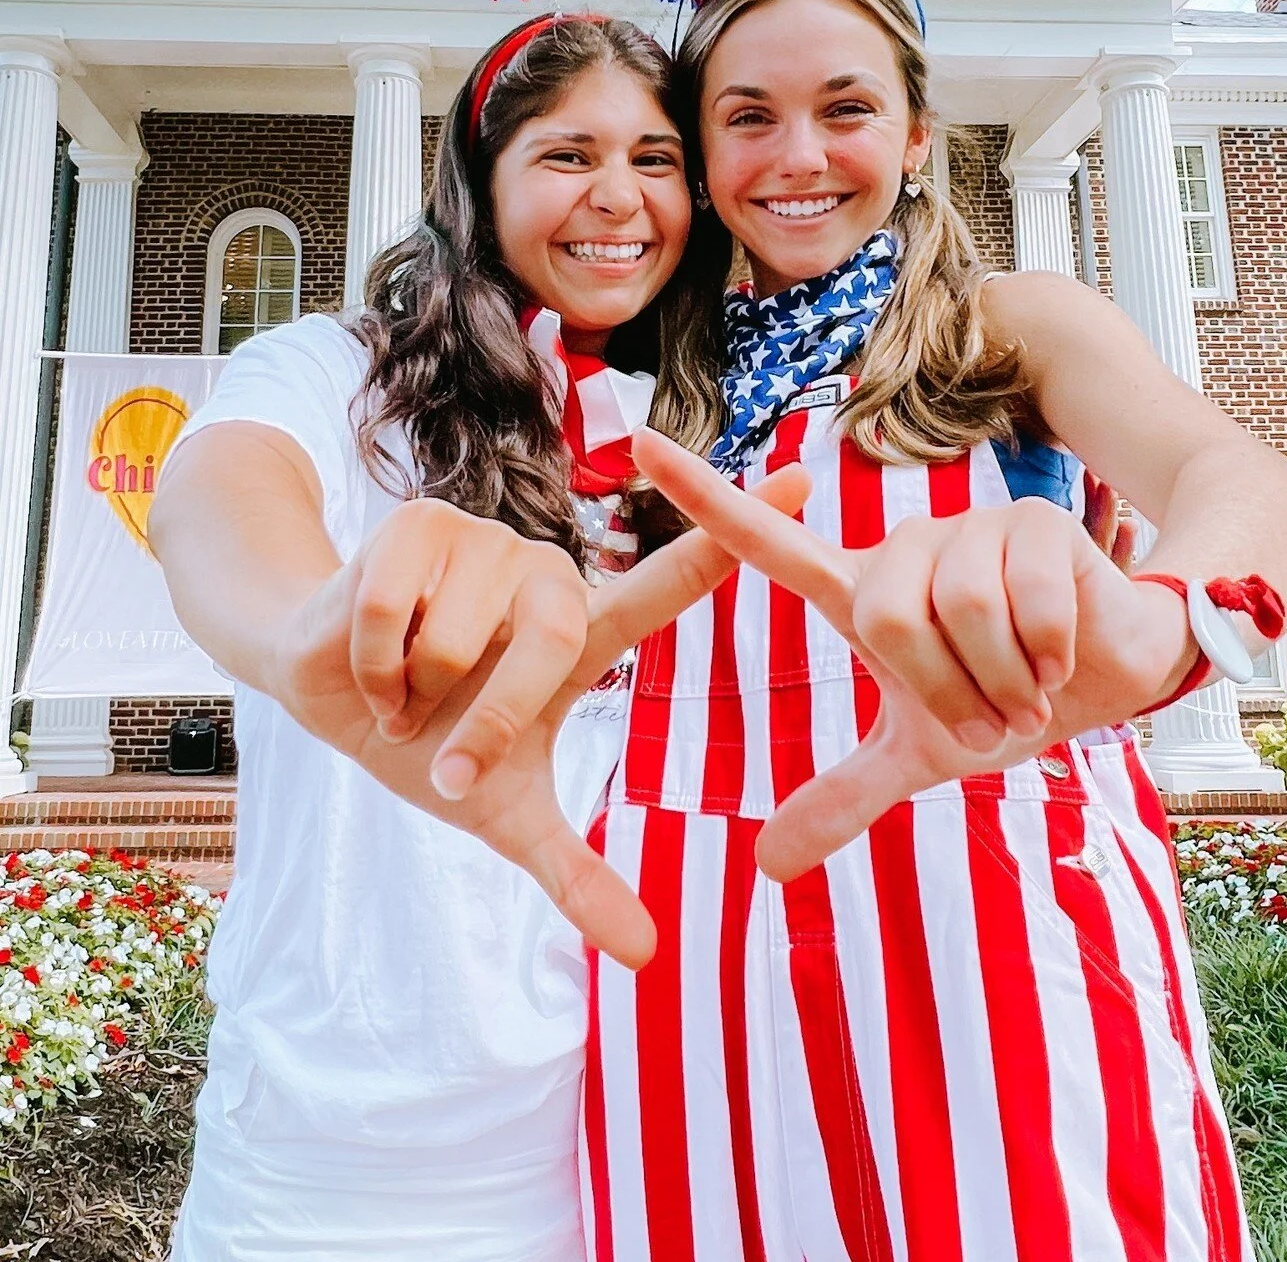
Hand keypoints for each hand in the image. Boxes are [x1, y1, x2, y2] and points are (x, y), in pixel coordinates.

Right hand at [269, 470, 810, 966]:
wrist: (327, 691)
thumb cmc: (428, 743)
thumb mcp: (505, 816)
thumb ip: (578, 875)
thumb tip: (649, 957)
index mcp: (583, 634)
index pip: (669, 585)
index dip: (736, 537)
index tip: (801, 487)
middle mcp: (547, 578)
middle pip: (552, 651)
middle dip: (487, 723)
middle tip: (447, 758)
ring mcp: (486, 543)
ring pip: (460, 638)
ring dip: (415, 693)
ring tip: (407, 689)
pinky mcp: (418, 523)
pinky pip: (394, 608)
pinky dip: (371, 662)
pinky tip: (369, 657)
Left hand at [632, 429, 1193, 882]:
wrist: (1109, 680)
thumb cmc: (1005, 698)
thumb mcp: (920, 754)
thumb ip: (843, 797)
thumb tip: (766, 865)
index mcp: (862, 593)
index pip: (766, 541)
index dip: (702, 497)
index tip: (635, 443)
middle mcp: (904, 549)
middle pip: (884, 615)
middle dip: (945, 689)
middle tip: (990, 717)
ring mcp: (968, 529)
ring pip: (956, 610)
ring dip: (1000, 680)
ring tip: (1028, 686)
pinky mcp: (1034, 522)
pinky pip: (1023, 603)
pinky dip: (1046, 654)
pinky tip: (1063, 653)